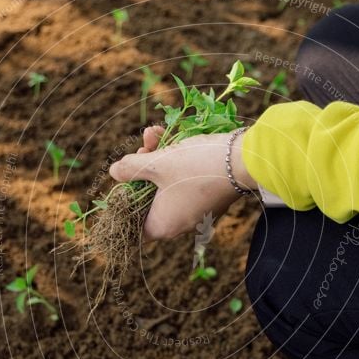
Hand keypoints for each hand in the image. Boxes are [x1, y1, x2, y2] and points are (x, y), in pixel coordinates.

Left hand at [110, 127, 257, 240]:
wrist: (244, 160)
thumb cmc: (195, 166)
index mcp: (163, 225)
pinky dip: (176, 163)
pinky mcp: (209, 197)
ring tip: (154, 133)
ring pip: (167, 186)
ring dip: (158, 160)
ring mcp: (196, 211)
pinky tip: (171, 137)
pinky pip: (185, 182)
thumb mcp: (156, 164)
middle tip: (141, 147)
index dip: (125, 201)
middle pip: (149, 199)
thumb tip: (114, 171)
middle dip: (142, 169)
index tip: (124, 179)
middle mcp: (180, 224)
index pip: (134, 224)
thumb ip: (131, 168)